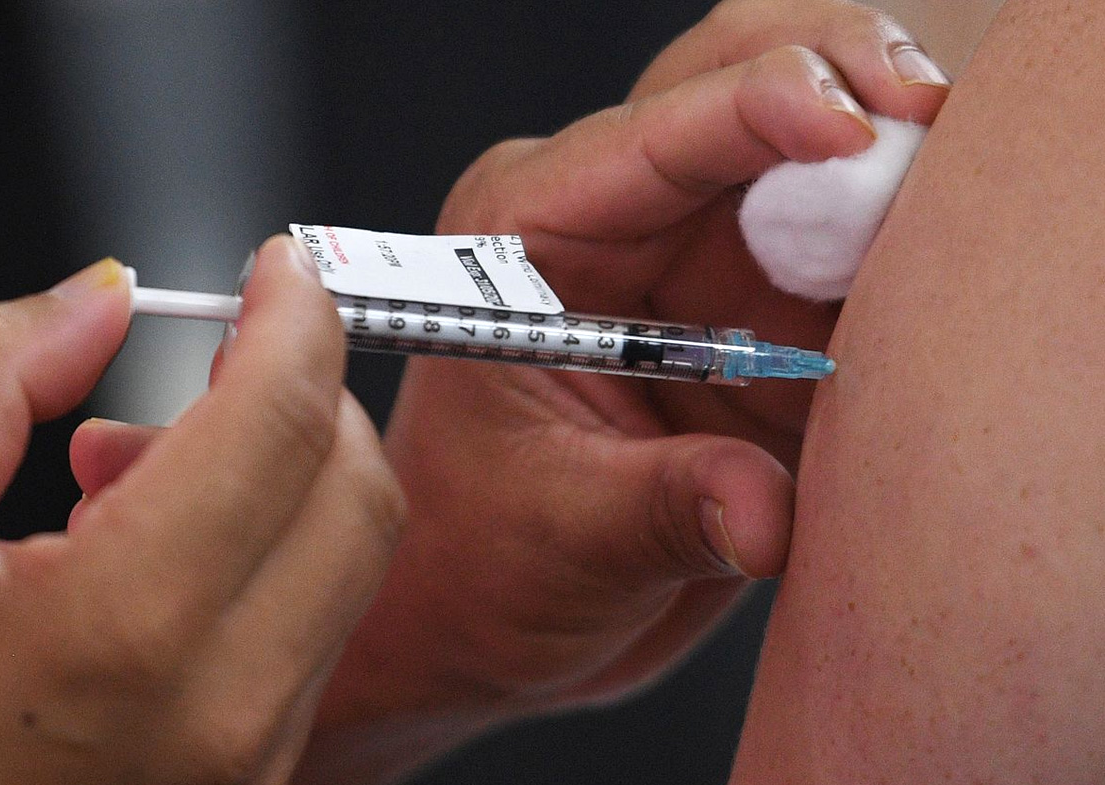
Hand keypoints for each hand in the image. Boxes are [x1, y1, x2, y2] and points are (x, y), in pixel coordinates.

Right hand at [0, 237, 404, 783]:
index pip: (278, 421)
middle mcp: (219, 709)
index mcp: (126, 628)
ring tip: (136, 473)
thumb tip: (100, 297)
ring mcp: (250, 761)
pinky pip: (315, 632)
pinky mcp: (254, 783)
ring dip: (286, 474)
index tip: (279, 271)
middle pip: (355, 490)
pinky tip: (159, 552)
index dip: (294, 316)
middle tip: (222, 354)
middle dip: (306, 389)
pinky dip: (273, 555)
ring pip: (349, 563)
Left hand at [294, 1, 951, 780]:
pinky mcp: (769, 307)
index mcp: (534, 233)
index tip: (857, 132)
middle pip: (741, 74)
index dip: (764, 105)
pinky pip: (859, 245)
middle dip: (845, 75)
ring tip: (958, 211)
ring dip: (896, 162)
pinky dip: (913, 244)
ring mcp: (702, 254)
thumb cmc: (483, 556)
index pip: (657, 135)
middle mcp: (622, 218)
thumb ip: (669, 510)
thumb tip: (767, 512)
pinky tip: (947, 279)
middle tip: (932, 124)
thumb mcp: (565, 532)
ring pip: (818, 147)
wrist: (495, 609)